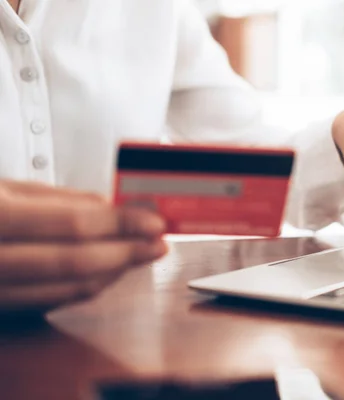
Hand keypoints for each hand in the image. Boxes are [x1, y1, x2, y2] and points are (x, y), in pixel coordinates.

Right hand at [0, 180, 167, 316]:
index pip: (76, 225)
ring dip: (113, 273)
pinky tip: (108, 272)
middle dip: (128, 253)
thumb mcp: (4, 188)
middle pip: (78, 262)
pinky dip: (86, 287)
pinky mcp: (2, 306)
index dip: (123, 224)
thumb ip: (57, 198)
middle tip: (157, 244)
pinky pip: (52, 302)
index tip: (153, 222)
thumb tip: (108, 207)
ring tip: (139, 255)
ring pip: (68, 289)